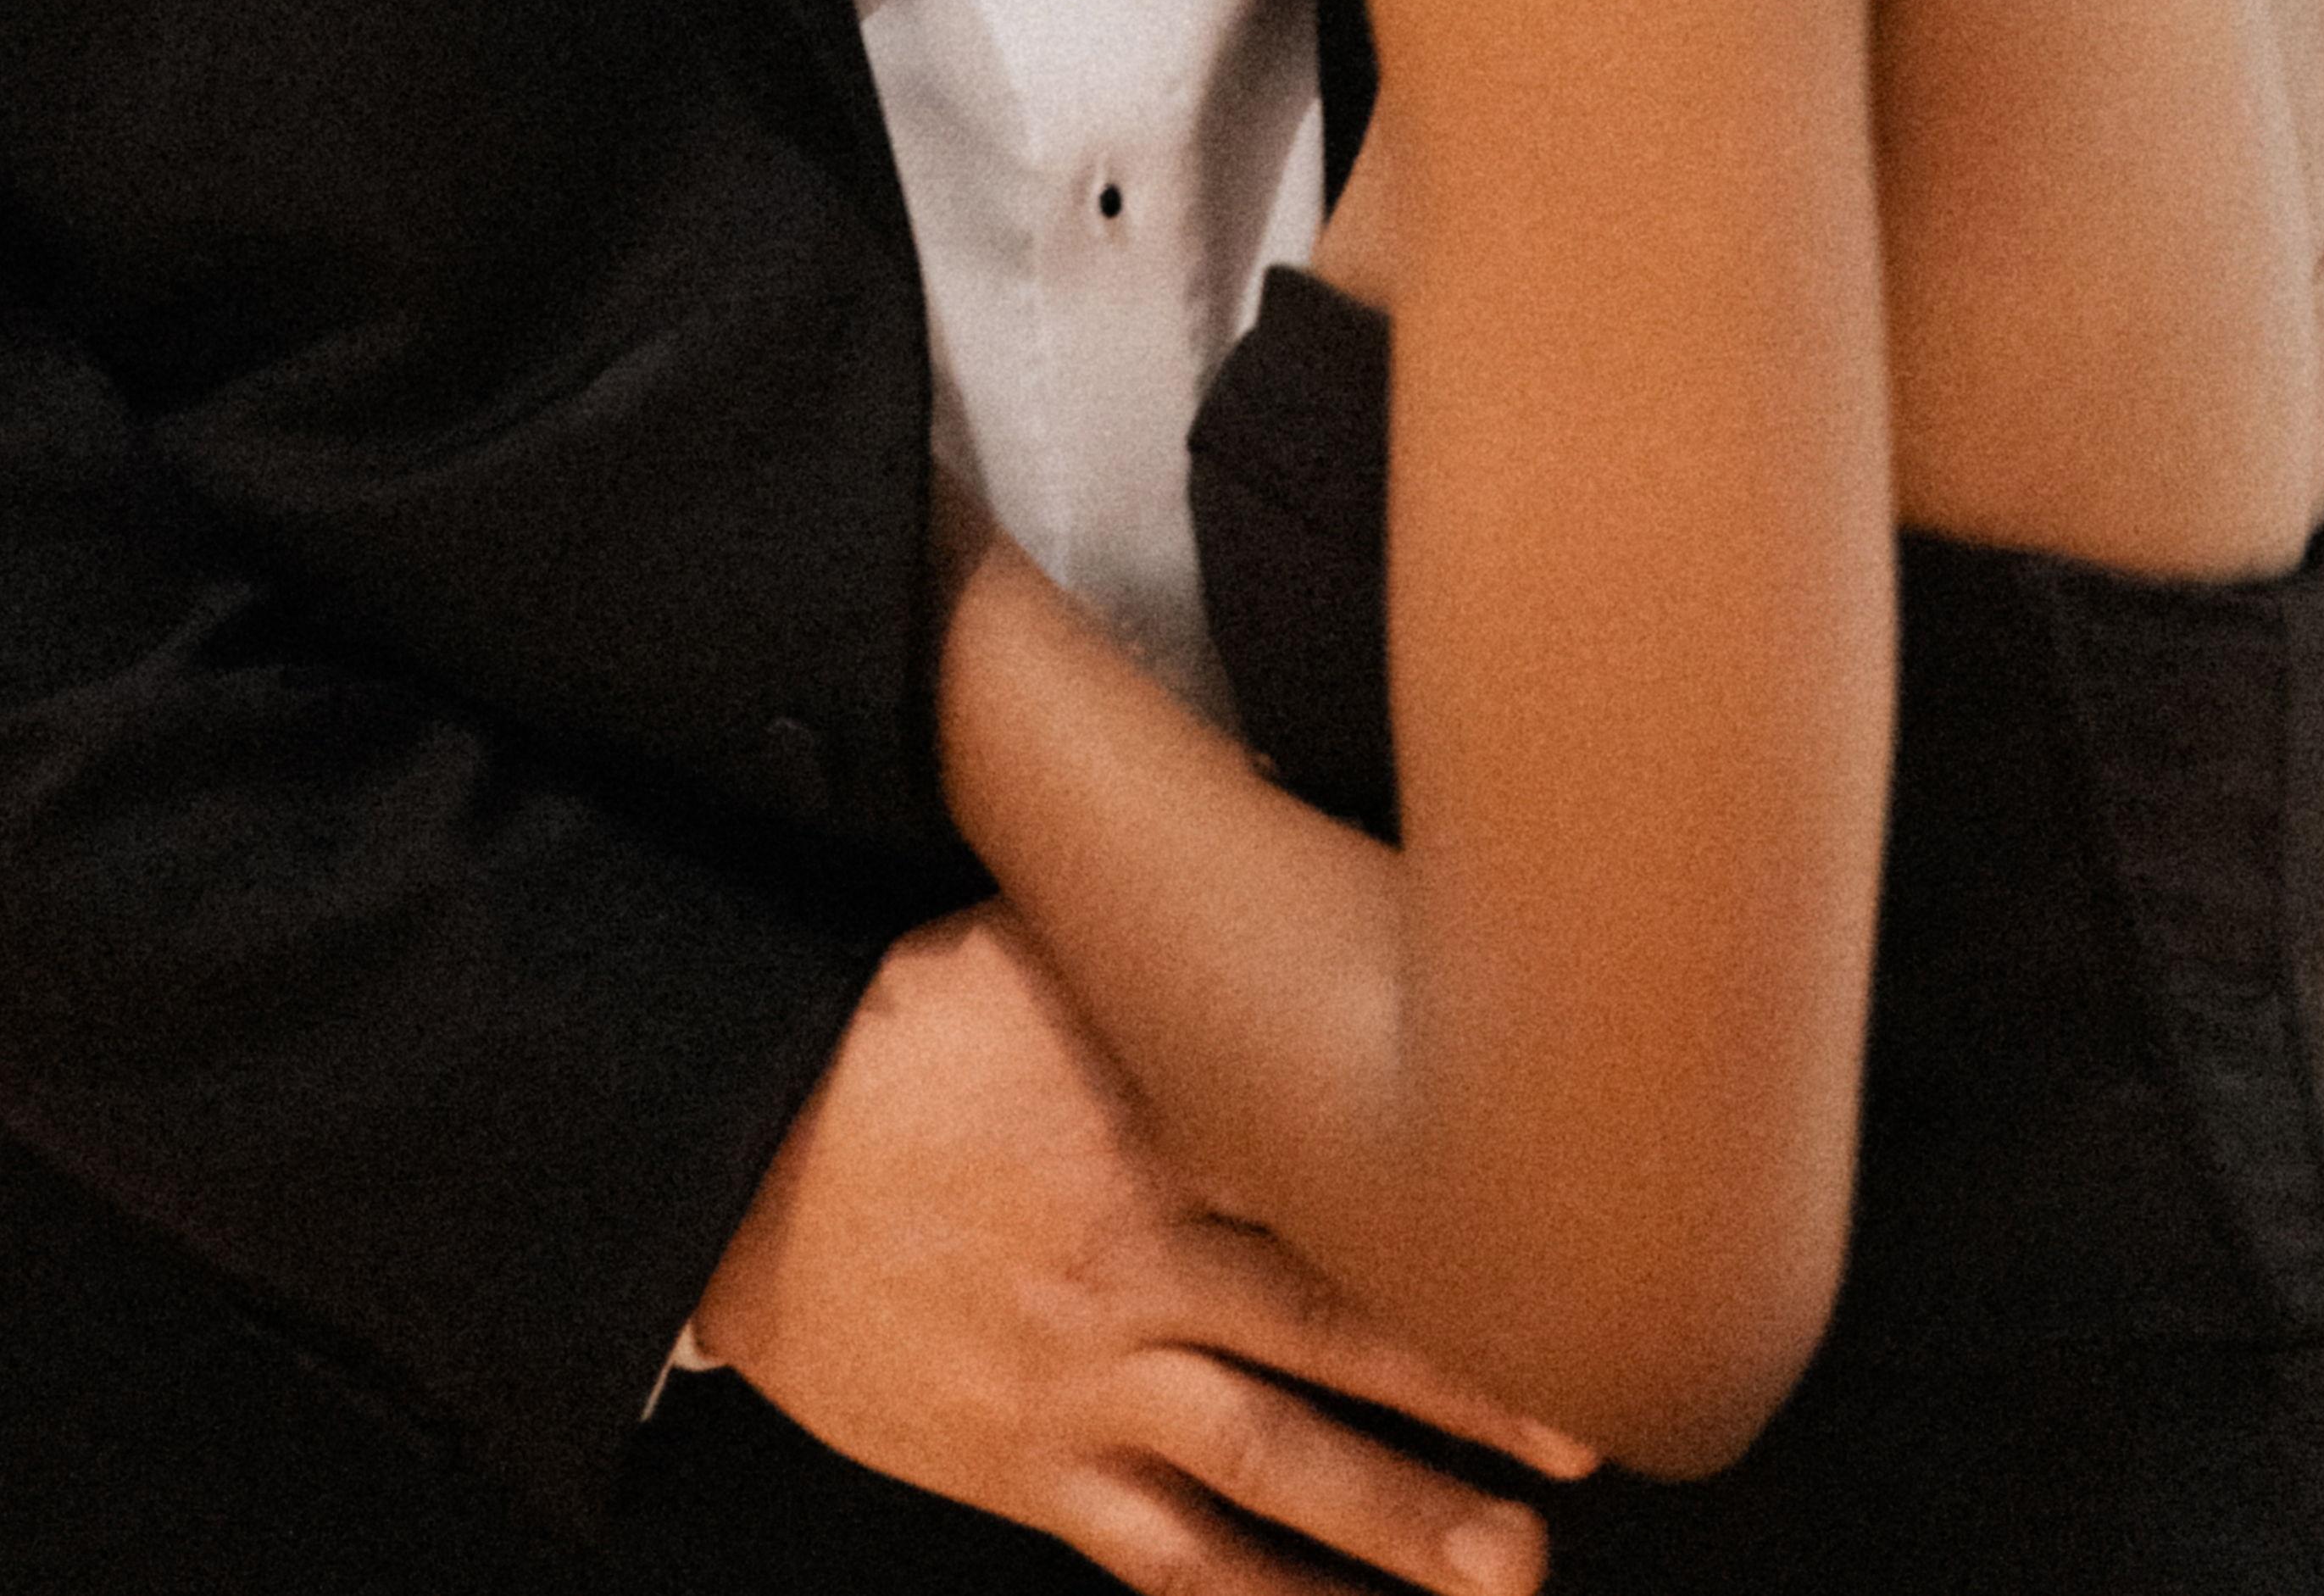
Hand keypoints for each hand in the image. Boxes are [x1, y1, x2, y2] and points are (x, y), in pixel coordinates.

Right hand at [691, 902, 1590, 1594]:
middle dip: (1461, 1380)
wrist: (734, 1168)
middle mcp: (1130, 1256)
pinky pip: (1164, 1555)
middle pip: (1323, 1323)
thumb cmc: (889, 1044)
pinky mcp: (1032, 1467)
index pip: (1316, 1164)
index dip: (1437, 1205)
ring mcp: (1082, 1376)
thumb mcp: (1018, 943)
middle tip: (1589, 1422)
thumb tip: (1274, 802)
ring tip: (1513, 1562)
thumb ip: (1149, 915)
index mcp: (1142, 1121)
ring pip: (1263, 1459)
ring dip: (1393, 1516)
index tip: (1557, 1228)